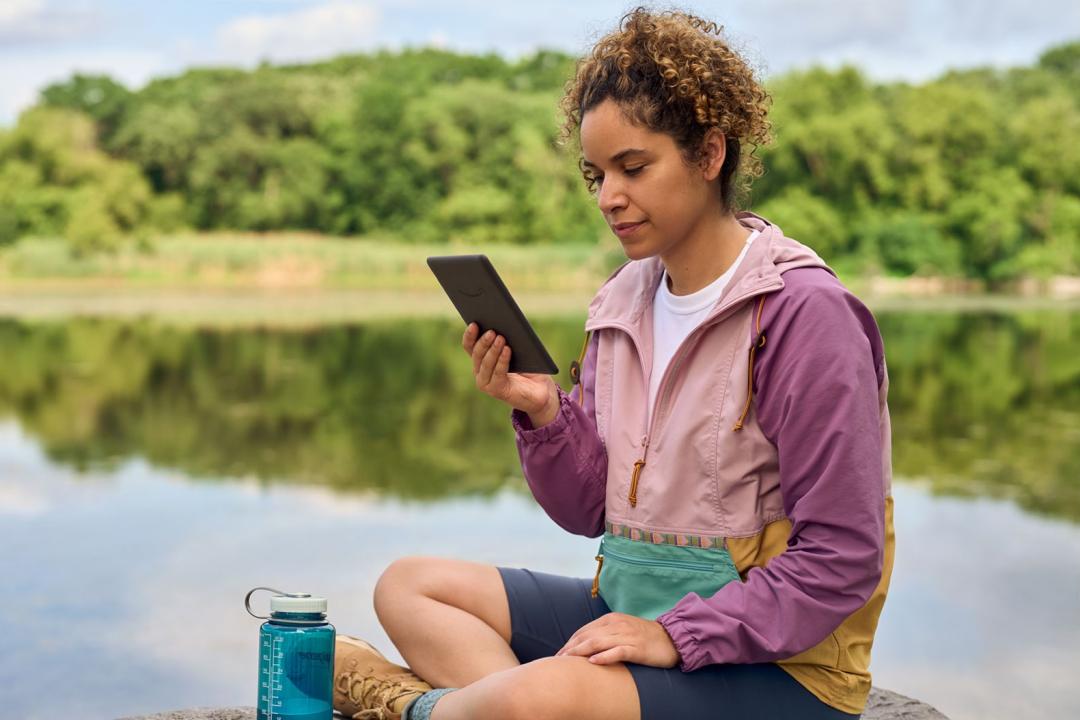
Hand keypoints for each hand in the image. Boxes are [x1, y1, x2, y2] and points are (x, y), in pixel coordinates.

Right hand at [462, 323, 557, 419]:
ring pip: (485, 364)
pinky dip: (502, 361)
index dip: (470, 335)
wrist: (540, 389)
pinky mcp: (496, 390)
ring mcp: (486, 382)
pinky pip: (498, 373)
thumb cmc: (528, 367)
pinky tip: (507, 350)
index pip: (469, 346)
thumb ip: (507, 339)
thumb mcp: (517, 349)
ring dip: (493, 350)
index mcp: (481, 359)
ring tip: (501, 338)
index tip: (474, 323)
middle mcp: (480, 371)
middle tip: (492, 331)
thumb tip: (503, 324)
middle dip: (484, 341)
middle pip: (476, 354)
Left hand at [555, 613, 680, 667]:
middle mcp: (617, 625)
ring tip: (567, 660)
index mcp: (611, 619)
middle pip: (587, 636)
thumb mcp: (622, 630)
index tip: (559, 654)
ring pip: (598, 643)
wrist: (671, 639)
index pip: (584, 630)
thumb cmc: (644, 637)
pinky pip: (618, 652)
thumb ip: (605, 634)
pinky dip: (604, 656)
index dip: (570, 642)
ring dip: (580, 651)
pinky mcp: (637, 648)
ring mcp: (627, 636)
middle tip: (557, 660)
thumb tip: (585, 645)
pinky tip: (593, 662)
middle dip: (570, 648)